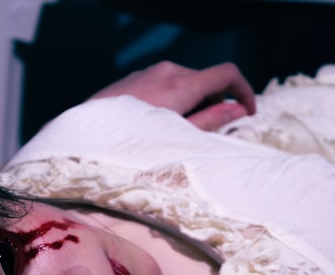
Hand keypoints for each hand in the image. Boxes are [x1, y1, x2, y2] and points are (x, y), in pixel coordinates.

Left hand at [87, 61, 255, 130]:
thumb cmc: (134, 144)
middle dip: (215, 102)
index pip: (227, 74)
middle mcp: (167, 70)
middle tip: (205, 133)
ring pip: (185, 82)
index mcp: (183, 84)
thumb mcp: (179, 139)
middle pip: (206, 79)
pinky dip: (173, 100)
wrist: (87, 137)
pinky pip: (163, 84)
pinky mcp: (133, 79)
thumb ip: (211, 122)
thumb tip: (238, 110)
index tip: (248, 112)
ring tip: (176, 133)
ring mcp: (148, 72)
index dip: (244, 91)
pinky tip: (156, 126)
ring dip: (192, 102)